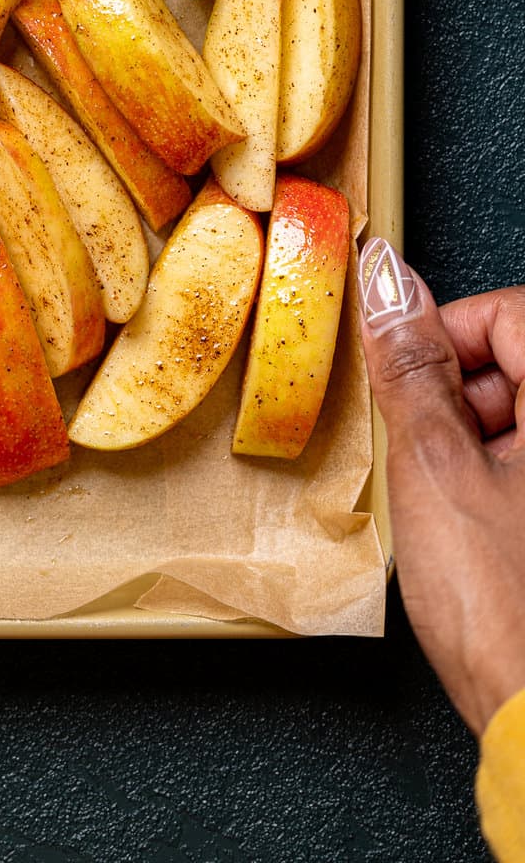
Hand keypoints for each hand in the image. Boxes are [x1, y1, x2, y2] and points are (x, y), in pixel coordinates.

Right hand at [359, 240, 524, 733]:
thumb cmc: (509, 615)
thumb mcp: (435, 468)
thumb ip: (411, 367)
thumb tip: (389, 285)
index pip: (512, 311)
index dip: (447, 334)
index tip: (408, 375)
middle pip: (524, 363)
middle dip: (465, 394)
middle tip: (428, 451)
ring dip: (484, 441)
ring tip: (453, 504)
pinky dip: (505, 481)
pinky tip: (482, 533)